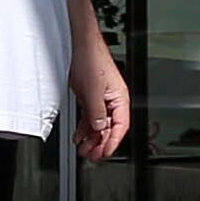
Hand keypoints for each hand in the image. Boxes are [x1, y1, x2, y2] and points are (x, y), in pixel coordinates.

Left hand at [73, 33, 131, 161]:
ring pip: (99, 124)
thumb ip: (96, 111)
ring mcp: (101, 98)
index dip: (113, 142)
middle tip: (92, 156)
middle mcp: (112, 100)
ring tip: (84, 150)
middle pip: (109, 127)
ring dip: (91, 138)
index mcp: (120, 98)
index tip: (104, 153)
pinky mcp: (90, 96)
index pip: (120, 126)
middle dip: (101, 143)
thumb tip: (99, 128)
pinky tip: (79, 136)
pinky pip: (90, 116)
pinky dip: (85, 128)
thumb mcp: (92, 89)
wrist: (79, 44)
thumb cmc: (91, 59)